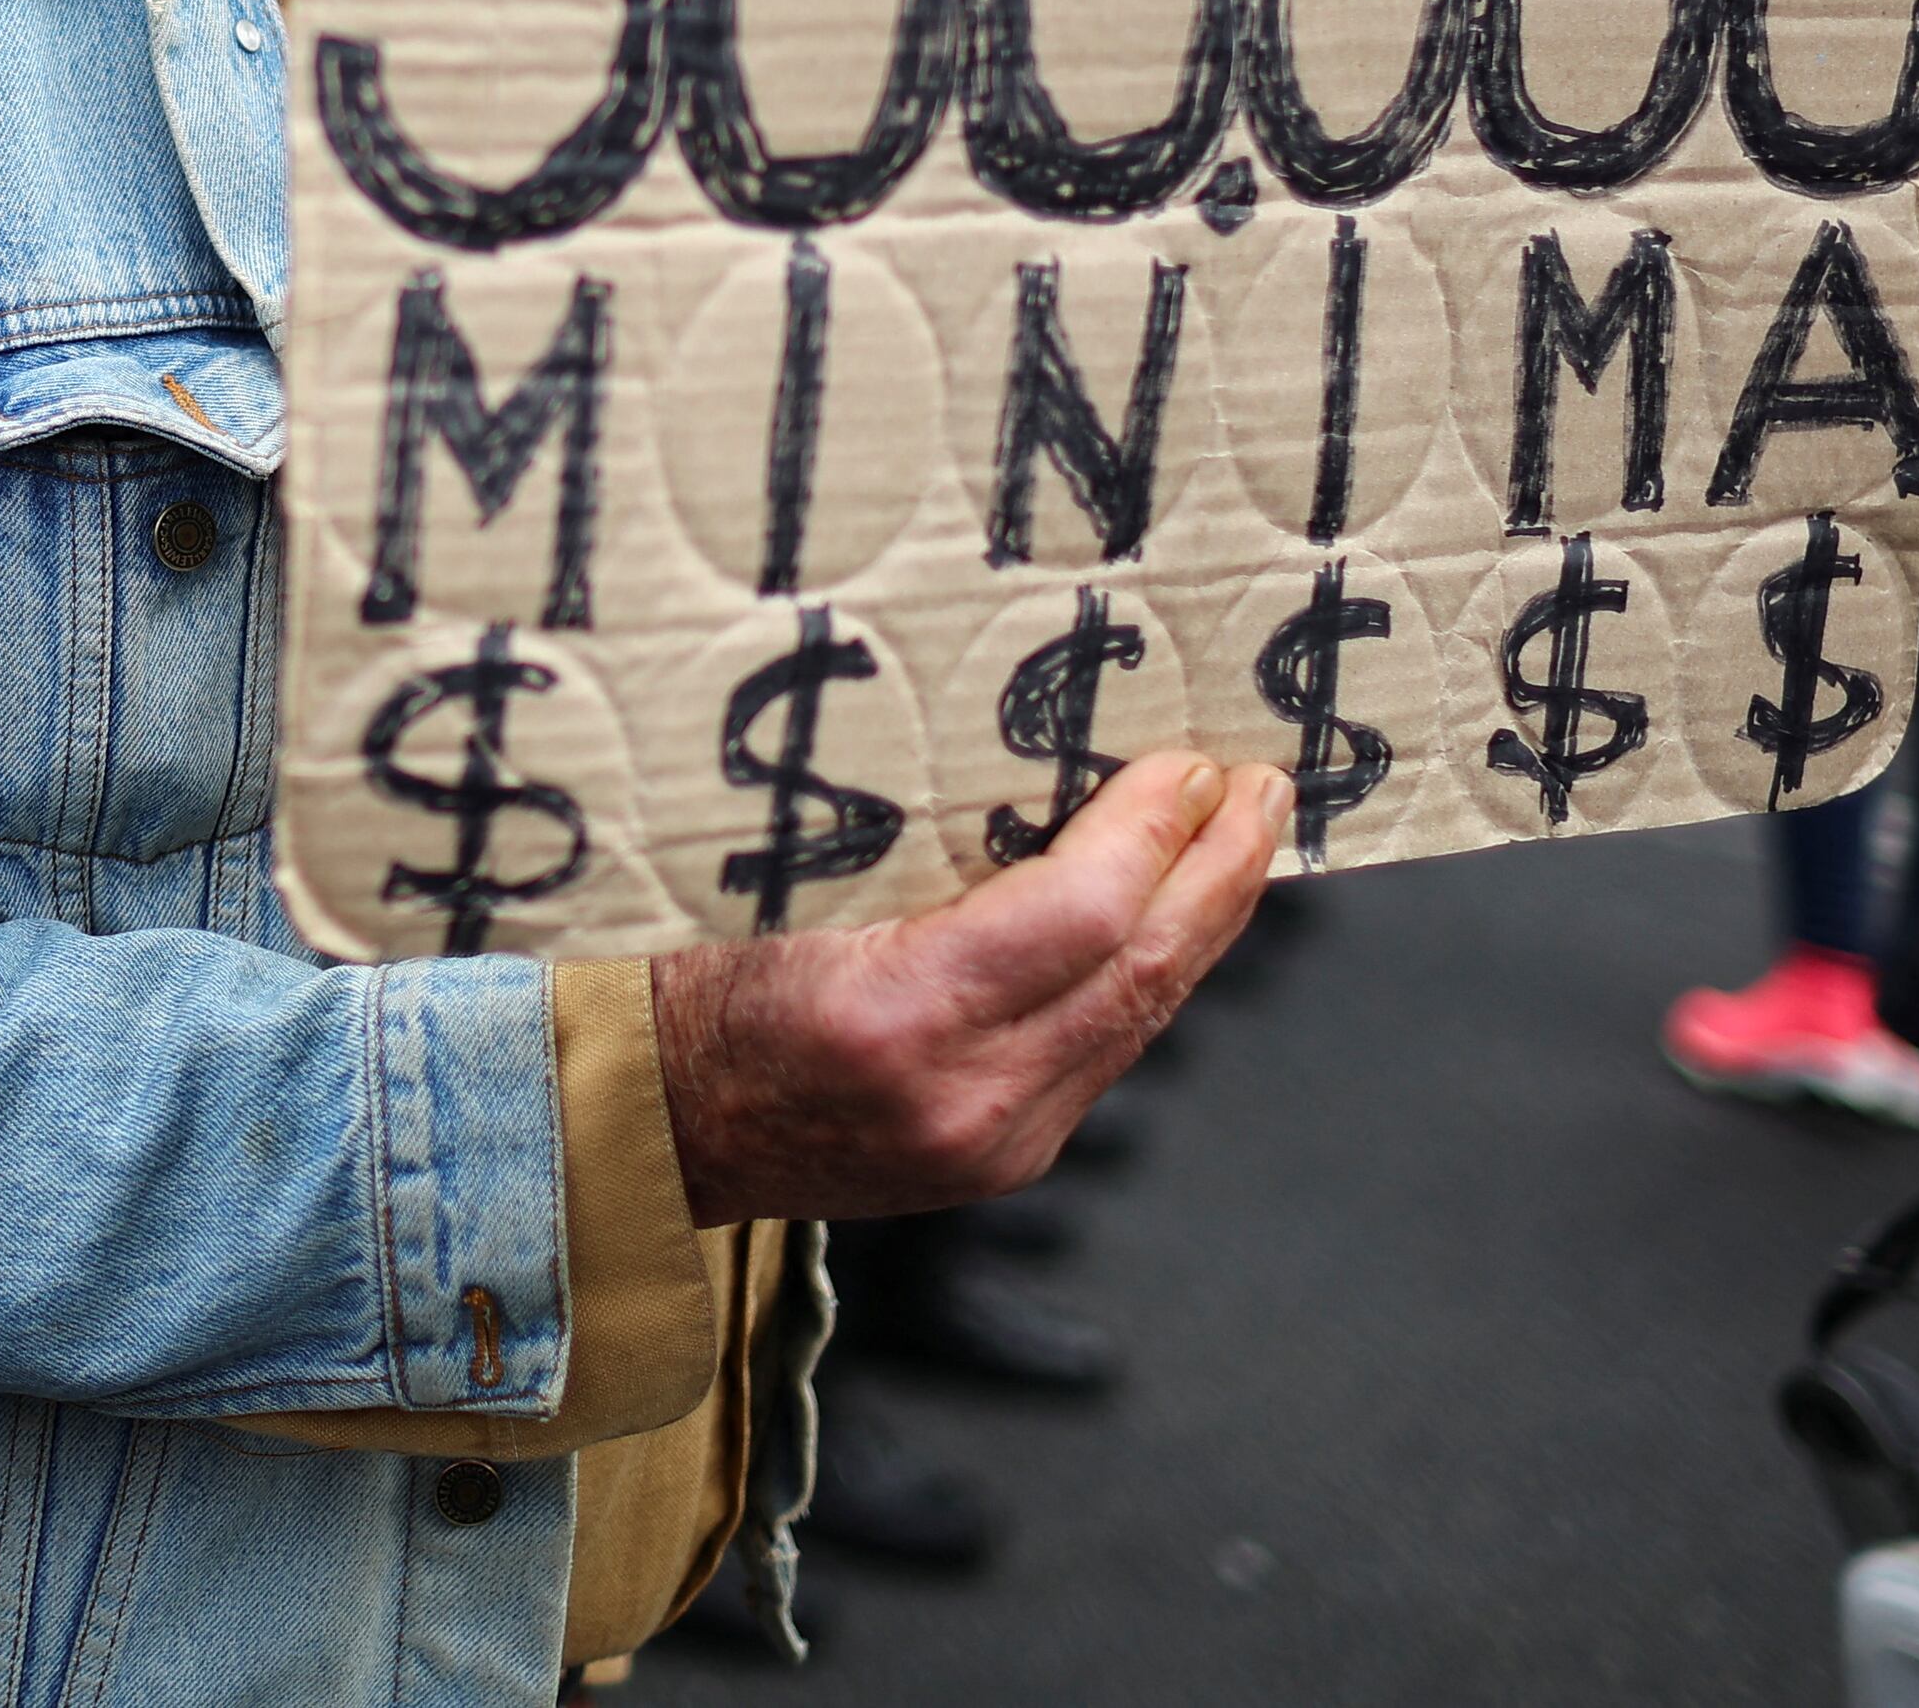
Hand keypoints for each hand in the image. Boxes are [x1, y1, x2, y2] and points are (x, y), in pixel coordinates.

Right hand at [650, 753, 1285, 1225]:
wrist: (649, 1128)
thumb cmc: (693, 986)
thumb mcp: (781, 891)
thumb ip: (922, 855)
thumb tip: (1052, 774)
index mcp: (893, 1015)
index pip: (1084, 915)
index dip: (1156, 829)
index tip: (1193, 760)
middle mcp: (962, 1097)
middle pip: (1142, 971)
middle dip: (1222, 872)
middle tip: (1269, 788)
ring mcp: (993, 1143)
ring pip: (1142, 1018)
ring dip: (1204, 922)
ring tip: (1247, 843)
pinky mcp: (1005, 1159)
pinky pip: (1107, 1052)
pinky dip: (1150, 974)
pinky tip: (1170, 921)